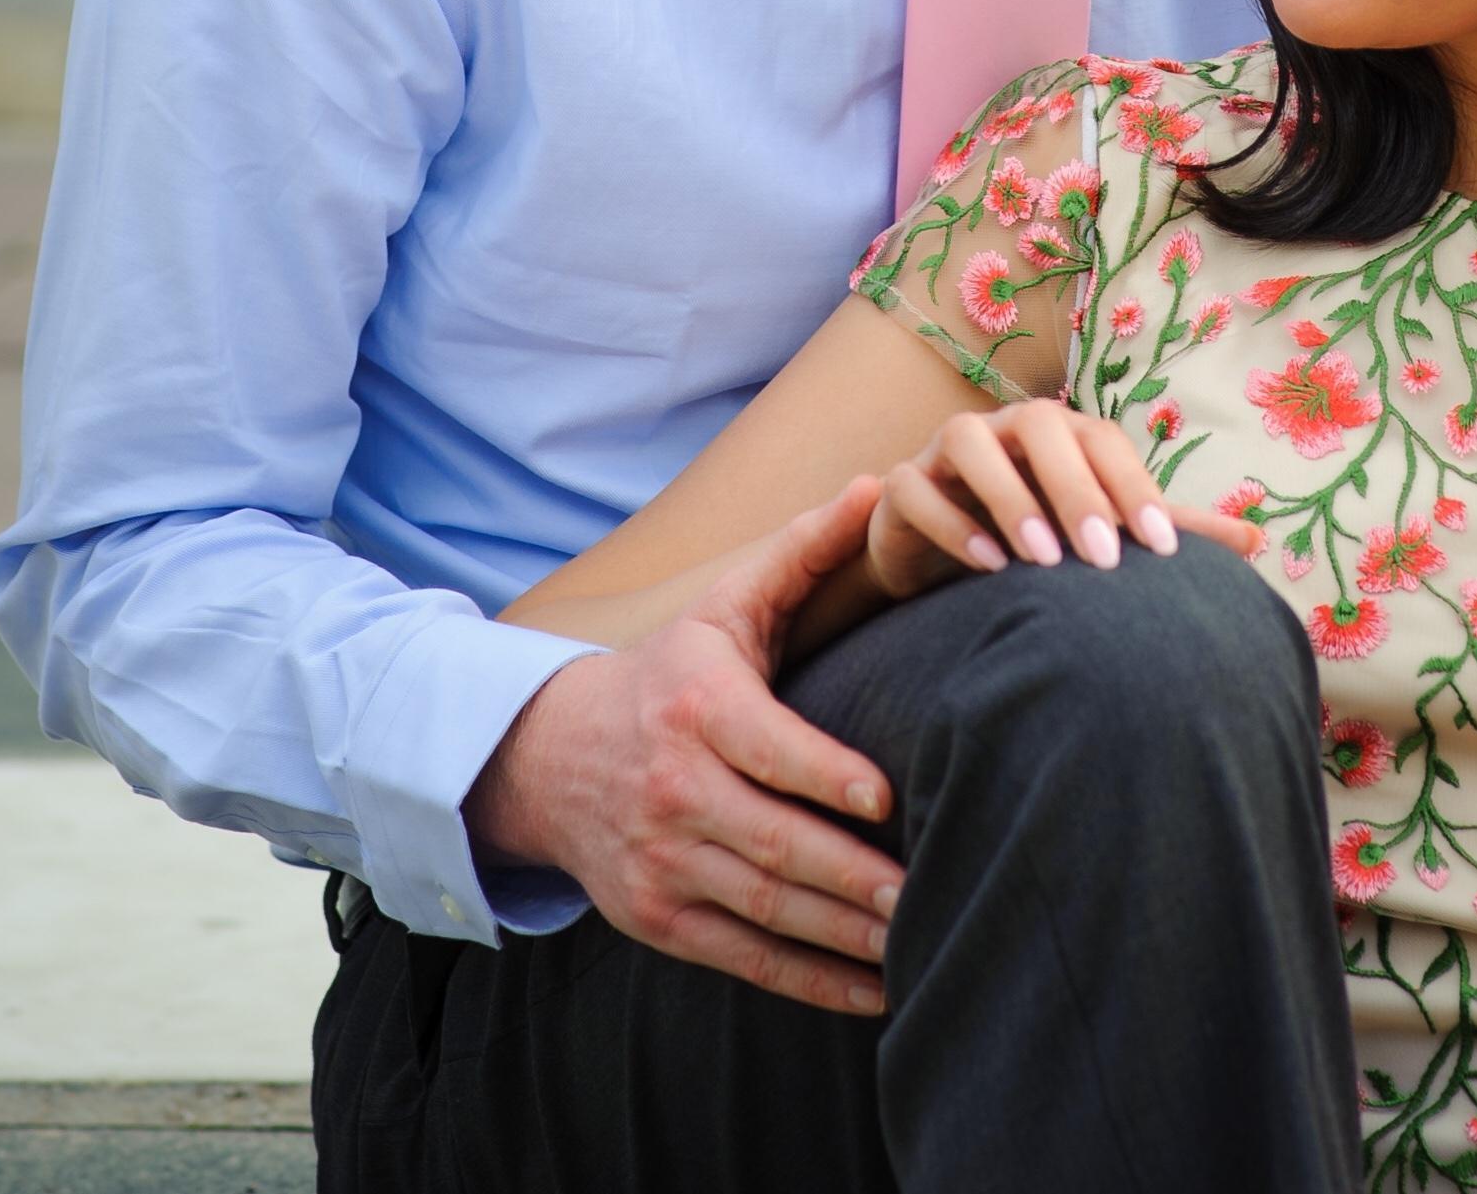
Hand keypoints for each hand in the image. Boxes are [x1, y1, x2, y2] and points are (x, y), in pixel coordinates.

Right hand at [466, 477, 906, 1013]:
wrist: (552, 757)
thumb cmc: (671, 671)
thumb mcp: (725, 605)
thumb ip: (803, 552)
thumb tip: (878, 487)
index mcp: (697, 711)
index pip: (767, 751)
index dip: (825, 778)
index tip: (885, 798)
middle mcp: (676, 793)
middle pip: (774, 845)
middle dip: (852, 876)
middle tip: (925, 888)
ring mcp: (664, 864)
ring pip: (766, 912)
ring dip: (844, 935)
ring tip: (917, 936)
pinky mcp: (661, 919)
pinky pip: (746, 960)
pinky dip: (813, 983)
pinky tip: (878, 990)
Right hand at [868, 396, 1260, 601]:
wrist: (937, 561)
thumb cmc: (1033, 538)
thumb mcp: (1098, 534)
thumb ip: (1164, 533)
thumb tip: (1255, 539)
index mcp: (1059, 434)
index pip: (1101, 439)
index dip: (1133, 486)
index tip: (1163, 552)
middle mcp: (1005, 430)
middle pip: (1040, 426)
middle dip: (1075, 488)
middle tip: (1103, 558)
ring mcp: (946, 452)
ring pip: (969, 438)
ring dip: (1007, 495)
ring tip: (1040, 560)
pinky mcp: (900, 486)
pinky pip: (915, 486)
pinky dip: (949, 520)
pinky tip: (986, 565)